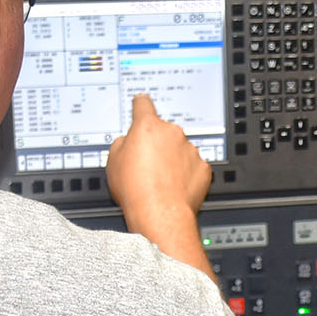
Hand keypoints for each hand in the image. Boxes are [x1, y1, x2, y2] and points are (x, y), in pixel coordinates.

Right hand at [107, 94, 211, 231]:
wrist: (159, 213)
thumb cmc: (135, 189)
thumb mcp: (113, 161)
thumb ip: (122, 143)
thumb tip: (129, 142)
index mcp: (148, 127)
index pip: (143, 105)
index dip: (140, 104)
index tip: (142, 102)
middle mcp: (172, 133)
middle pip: (163, 132)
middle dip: (156, 145)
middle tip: (145, 165)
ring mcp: (190, 150)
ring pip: (179, 150)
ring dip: (171, 160)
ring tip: (159, 181)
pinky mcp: (203, 167)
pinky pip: (192, 166)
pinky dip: (185, 174)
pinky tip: (173, 187)